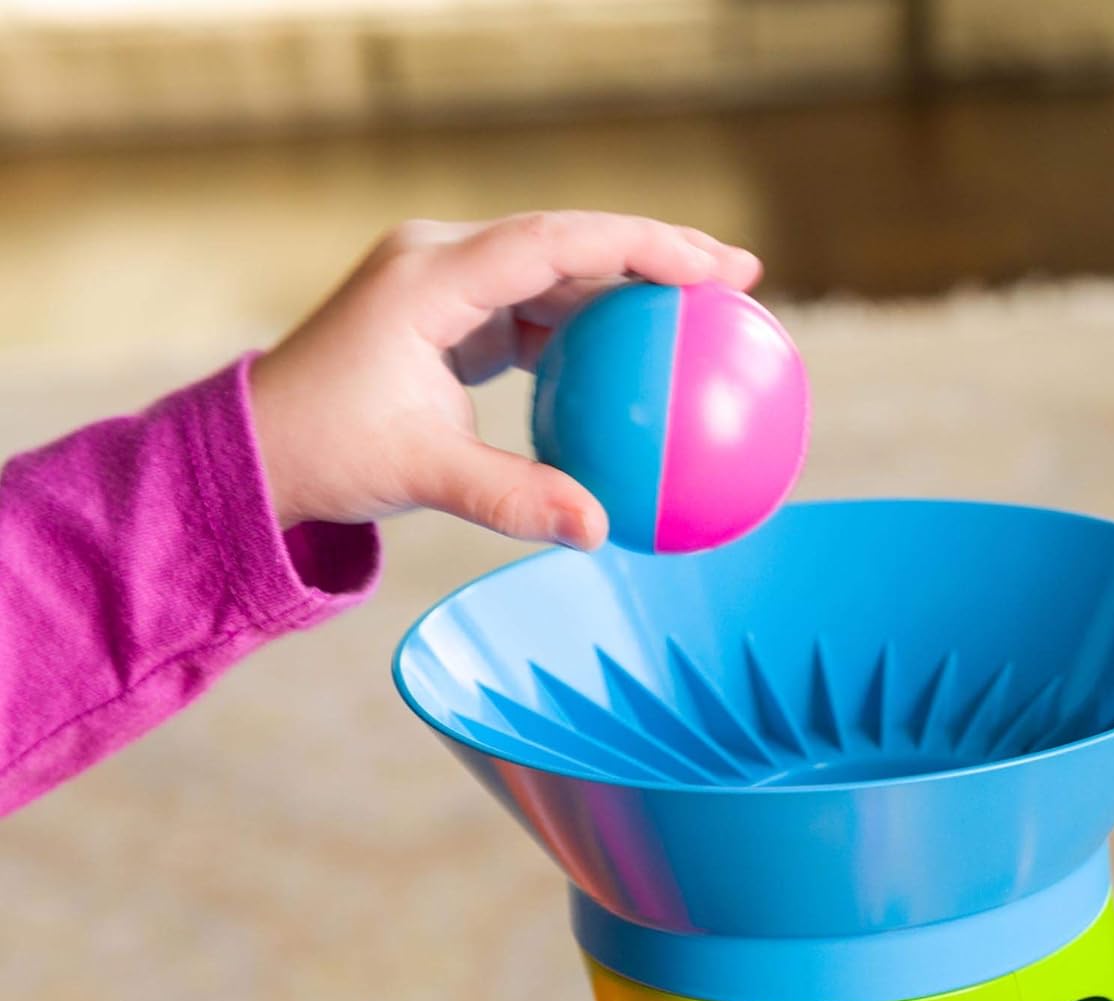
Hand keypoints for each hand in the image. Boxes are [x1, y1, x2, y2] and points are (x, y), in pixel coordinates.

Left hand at [250, 211, 761, 547]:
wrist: (260, 450)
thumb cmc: (326, 452)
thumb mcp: (422, 475)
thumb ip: (514, 498)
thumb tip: (602, 532)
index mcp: (430, 275)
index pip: (555, 243)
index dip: (642, 247)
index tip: (715, 269)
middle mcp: (442, 260)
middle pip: (569, 240)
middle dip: (656, 252)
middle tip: (740, 277)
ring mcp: (448, 284)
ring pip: (558, 272)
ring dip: (630, 292)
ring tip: (707, 313)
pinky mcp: (453, 316)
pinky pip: (538, 312)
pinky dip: (592, 332)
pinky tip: (640, 361)